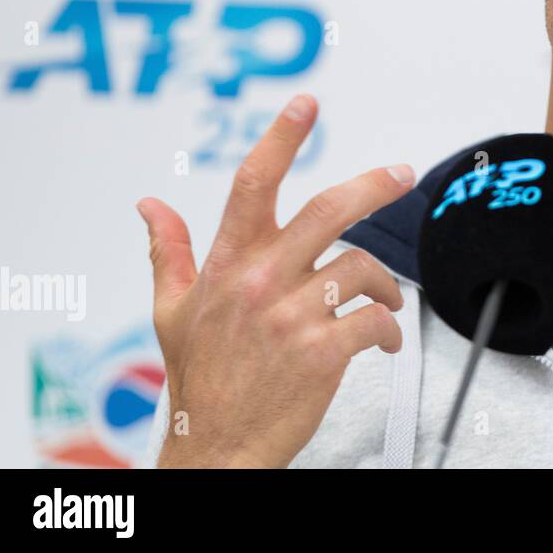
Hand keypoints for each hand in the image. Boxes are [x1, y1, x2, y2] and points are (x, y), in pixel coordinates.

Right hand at [141, 93, 414, 467]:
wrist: (216, 448)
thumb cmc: (199, 381)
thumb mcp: (171, 312)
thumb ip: (169, 252)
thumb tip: (150, 206)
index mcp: (228, 265)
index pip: (252, 183)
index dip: (283, 137)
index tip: (307, 104)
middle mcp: (260, 282)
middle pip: (329, 210)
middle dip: (375, 185)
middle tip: (402, 174)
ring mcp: (291, 316)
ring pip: (361, 268)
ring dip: (384, 286)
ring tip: (383, 302)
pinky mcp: (322, 351)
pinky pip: (375, 320)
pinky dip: (387, 330)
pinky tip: (380, 340)